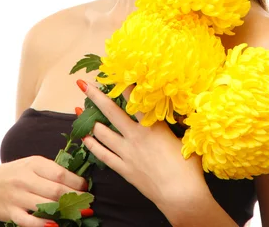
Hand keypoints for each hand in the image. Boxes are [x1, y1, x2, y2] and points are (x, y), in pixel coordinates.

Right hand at [0, 156, 87, 226]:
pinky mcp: (11, 212)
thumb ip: (50, 170)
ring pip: (46, 205)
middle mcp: (26, 179)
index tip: (86, 187)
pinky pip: (29, 220)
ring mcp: (18, 197)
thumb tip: (77, 178)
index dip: (77, 182)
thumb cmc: (15, 174)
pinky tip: (55, 224)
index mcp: (34, 164)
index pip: (61, 173)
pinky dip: (43, 224)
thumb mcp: (31, 164)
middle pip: (56, 190)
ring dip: (64, 211)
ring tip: (77, 213)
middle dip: (75, 198)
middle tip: (87, 203)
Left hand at [77, 80, 209, 209]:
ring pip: (102, 133)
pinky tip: (84, 138)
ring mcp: (127, 153)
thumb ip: (180, 121)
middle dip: (96, 96)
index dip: (124, 84)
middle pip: (111, 112)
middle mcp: (135, 136)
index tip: (115, 72)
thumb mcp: (187, 138)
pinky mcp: (124, 169)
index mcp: (152, 125)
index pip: (135, 99)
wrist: (180, 196)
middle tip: (84, 85)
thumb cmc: (188, 167)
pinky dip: (92, 145)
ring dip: (91, 121)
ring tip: (80, 110)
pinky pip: (103, 155)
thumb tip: (182, 107)